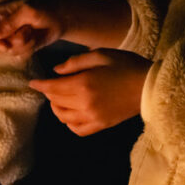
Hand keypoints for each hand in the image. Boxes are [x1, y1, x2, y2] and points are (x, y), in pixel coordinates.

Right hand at [0, 0, 67, 57]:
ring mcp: (10, 38)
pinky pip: (17, 55)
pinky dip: (27, 50)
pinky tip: (34, 40)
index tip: (3, 44)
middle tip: (23, 37)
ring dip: (22, 45)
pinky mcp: (19, 46)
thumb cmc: (45, 8)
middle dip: (8, 44)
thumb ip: (10, 23)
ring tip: (32, 33)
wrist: (62, 18)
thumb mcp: (28, 11)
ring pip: (7, 51)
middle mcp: (0, 27)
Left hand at [29, 48, 150, 135]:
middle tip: (53, 86)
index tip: (32, 83)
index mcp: (83, 84)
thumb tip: (55, 71)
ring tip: (60, 99)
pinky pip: (77, 130)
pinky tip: (71, 114)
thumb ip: (75, 62)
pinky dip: (69, 123)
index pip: (52, 88)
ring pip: (63, 118)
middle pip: (56, 102)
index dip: (40, 85)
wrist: (151, 86)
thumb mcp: (101, 54)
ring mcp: (93, 117)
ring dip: (57, 108)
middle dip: (50, 93)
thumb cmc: (126, 66)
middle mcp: (84, 103)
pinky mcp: (101, 126)